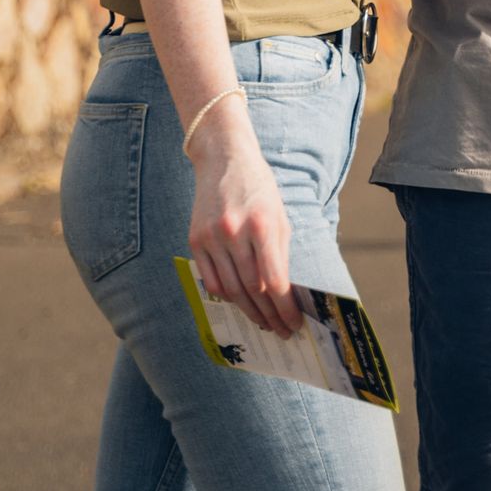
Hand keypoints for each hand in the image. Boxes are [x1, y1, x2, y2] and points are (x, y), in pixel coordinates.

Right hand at [187, 102, 303, 333]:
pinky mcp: (195, 240)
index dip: (285, 308)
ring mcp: (211, 237)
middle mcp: (234, 232)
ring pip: (231, 290)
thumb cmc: (259, 189)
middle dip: (270, 315)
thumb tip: (285, 295)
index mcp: (262, 224)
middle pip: (253, 290)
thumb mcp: (279, 216)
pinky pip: (210, 281)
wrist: (223, 159)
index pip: (274, 281)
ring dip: (249, 312)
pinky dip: (226, 297)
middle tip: (281, 331)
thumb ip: (280, 255)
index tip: (295, 324)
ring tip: (264, 323)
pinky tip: (239, 304)